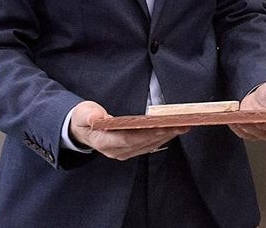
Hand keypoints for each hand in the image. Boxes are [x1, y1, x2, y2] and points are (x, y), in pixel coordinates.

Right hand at [69, 101, 190, 160]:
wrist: (81, 130)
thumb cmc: (84, 118)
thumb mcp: (83, 113)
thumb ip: (89, 115)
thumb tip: (96, 118)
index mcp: (103, 141)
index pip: (128, 138)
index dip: (146, 133)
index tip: (162, 125)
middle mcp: (115, 151)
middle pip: (143, 143)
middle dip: (163, 134)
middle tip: (181, 124)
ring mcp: (123, 153)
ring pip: (148, 145)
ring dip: (167, 136)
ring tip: (183, 126)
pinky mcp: (130, 151)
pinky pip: (148, 145)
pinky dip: (162, 138)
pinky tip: (174, 130)